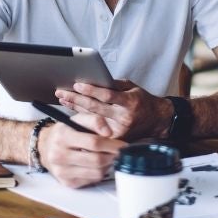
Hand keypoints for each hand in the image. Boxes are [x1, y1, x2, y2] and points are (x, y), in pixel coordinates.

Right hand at [37, 122, 125, 187]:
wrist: (45, 147)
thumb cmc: (66, 132)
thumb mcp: (77, 120)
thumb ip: (95, 121)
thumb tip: (109, 133)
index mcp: (63, 136)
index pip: (93, 142)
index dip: (112, 144)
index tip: (123, 145)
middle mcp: (59, 155)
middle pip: (97, 160)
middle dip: (112, 156)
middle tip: (118, 152)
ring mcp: (62, 171)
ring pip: (96, 173)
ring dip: (107, 165)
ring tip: (107, 157)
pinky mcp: (67, 183)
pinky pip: (92, 181)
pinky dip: (99, 173)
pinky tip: (96, 165)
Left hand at [54, 80, 169, 140]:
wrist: (157, 121)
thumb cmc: (142, 101)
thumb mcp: (131, 88)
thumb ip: (114, 85)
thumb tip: (93, 79)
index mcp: (129, 103)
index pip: (107, 96)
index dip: (91, 90)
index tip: (77, 84)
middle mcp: (124, 118)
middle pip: (95, 107)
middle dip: (76, 98)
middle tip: (61, 91)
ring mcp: (119, 130)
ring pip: (92, 118)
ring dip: (75, 108)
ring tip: (63, 98)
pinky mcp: (115, 139)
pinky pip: (95, 127)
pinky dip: (82, 119)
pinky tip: (72, 112)